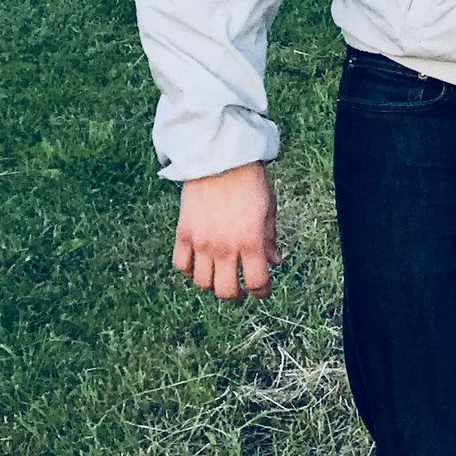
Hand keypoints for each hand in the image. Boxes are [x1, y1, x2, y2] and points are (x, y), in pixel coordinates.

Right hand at [174, 160, 280, 300]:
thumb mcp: (268, 210)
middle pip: (225, 291)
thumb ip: (270, 239)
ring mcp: (201, 243)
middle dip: (236, 295)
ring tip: (219, 277)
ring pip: (202, 283)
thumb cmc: (249, 182)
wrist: (219, 160)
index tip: (262, 291)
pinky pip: (181, 265)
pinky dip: (190, 271)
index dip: (261, 292)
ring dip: (212, 284)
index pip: (256, 282)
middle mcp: (224, 247)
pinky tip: (199, 265)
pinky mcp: (183, 234)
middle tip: (240, 290)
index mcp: (251, 242)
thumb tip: (275, 262)